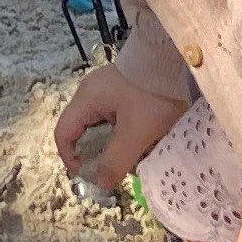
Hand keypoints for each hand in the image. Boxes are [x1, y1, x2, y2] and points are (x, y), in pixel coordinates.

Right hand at [53, 61, 191, 196]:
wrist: (179, 58)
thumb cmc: (153, 95)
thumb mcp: (136, 133)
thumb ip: (115, 161)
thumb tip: (100, 183)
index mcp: (86, 99)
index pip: (63, 133)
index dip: (70, 158)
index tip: (90, 175)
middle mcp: (92, 91)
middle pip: (83, 130)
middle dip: (99, 154)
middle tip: (118, 169)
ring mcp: (108, 87)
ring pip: (103, 125)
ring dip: (116, 144)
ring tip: (137, 154)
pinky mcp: (125, 87)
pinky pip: (117, 116)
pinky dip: (126, 131)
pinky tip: (146, 138)